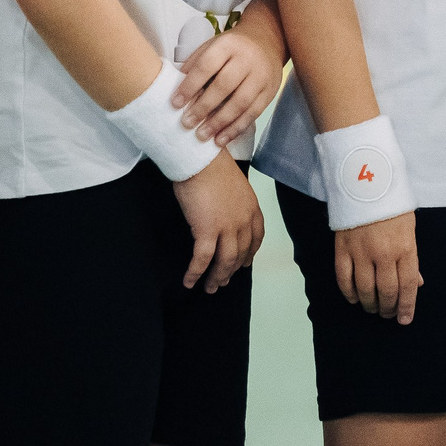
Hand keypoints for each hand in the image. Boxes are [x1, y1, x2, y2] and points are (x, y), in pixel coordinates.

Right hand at [170, 155, 261, 292]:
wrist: (200, 157)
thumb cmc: (211, 165)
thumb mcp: (233, 184)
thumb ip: (233, 203)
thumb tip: (223, 214)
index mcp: (251, 208)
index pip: (256, 238)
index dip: (250, 254)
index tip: (244, 263)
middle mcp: (243, 220)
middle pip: (240, 254)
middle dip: (231, 270)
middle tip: (223, 281)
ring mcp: (227, 227)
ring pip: (224, 261)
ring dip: (216, 277)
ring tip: (210, 288)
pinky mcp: (207, 230)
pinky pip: (202, 259)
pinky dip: (196, 273)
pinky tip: (189, 281)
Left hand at [175, 27, 284, 148]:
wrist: (267, 40)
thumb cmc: (233, 47)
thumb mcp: (213, 45)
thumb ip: (195, 64)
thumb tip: (175, 88)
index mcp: (228, 44)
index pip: (206, 66)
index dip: (190, 86)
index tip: (175, 103)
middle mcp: (247, 59)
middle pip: (224, 86)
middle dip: (203, 107)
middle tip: (187, 123)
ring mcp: (261, 76)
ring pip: (240, 103)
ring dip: (219, 122)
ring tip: (202, 135)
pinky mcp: (269, 92)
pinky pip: (252, 113)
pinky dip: (235, 128)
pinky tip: (221, 138)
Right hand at [333, 210, 421, 323]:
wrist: (366, 181)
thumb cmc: (392, 204)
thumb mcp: (409, 229)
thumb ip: (411, 258)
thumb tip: (417, 283)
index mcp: (405, 248)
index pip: (408, 285)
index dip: (406, 306)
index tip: (404, 320)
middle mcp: (384, 253)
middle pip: (386, 291)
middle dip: (388, 308)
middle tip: (387, 314)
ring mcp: (361, 252)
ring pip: (365, 290)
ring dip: (369, 304)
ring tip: (372, 308)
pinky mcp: (343, 248)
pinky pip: (344, 278)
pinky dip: (348, 293)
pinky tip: (354, 298)